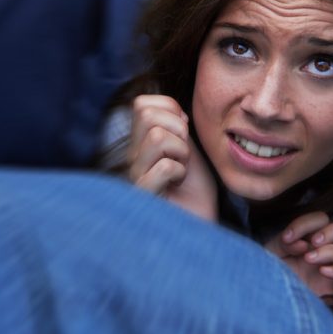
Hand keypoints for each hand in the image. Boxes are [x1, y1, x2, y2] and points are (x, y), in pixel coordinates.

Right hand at [127, 95, 216, 219]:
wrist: (199, 229)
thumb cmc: (195, 194)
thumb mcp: (187, 151)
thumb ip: (176, 129)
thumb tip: (174, 109)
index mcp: (142, 143)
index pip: (142, 104)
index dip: (169, 109)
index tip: (183, 133)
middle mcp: (133, 158)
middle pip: (146, 114)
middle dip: (177, 128)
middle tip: (183, 153)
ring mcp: (135, 176)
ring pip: (157, 138)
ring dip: (180, 152)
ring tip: (181, 170)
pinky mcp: (143, 196)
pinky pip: (164, 167)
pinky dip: (180, 173)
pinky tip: (178, 186)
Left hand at [265, 211, 332, 305]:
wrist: (268, 305)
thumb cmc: (270, 276)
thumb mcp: (272, 252)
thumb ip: (286, 241)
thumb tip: (305, 244)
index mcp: (314, 242)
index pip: (325, 221)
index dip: (307, 223)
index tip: (287, 237)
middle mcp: (330, 256)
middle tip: (313, 241)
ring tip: (310, 258)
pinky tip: (322, 271)